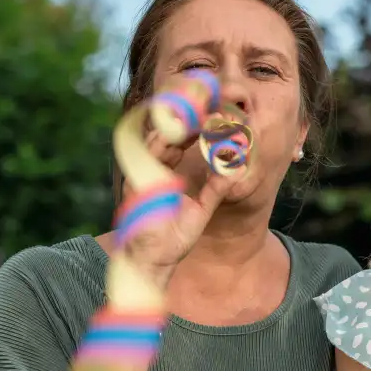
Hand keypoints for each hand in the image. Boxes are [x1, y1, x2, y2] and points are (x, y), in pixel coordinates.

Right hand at [119, 127, 232, 286]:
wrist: (155, 263)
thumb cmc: (173, 240)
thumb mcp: (201, 210)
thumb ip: (214, 190)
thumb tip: (233, 172)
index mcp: (164, 173)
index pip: (178, 142)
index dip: (194, 127)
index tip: (214, 115)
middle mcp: (150, 170)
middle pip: (166, 134)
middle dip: (187, 119)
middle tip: (210, 108)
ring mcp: (141, 175)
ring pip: (156, 139)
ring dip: (178, 126)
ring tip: (201, 115)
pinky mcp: (136, 184)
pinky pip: (147, 158)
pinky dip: (163, 142)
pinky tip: (181, 134)